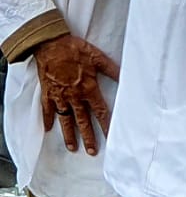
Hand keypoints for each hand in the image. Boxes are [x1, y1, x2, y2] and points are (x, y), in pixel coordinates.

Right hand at [34, 35, 119, 155]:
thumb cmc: (74, 49)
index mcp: (88, 88)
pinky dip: (48, 120)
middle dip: (88, 137)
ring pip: (65, 119)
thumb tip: (127, 77)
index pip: (100, 111)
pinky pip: (47, 110)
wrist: (50, 44)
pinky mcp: (47, 93)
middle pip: (82, 121)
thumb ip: (113, 70)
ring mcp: (59, 96)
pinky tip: (48, 129)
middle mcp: (74, 96)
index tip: (110, 137)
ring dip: (69, 134)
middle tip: (92, 151)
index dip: (106, 125)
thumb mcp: (98, 57)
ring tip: (73, 148)